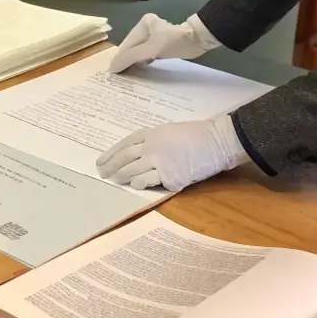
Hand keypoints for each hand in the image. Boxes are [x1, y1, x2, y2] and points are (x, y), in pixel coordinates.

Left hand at [95, 114, 246, 191]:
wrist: (216, 141)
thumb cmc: (196, 135)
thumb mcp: (169, 131)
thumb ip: (153, 141)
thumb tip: (139, 154)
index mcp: (151, 133)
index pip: (124, 144)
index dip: (110, 153)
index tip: (100, 161)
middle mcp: (151, 146)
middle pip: (124, 158)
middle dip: (110, 166)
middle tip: (102, 173)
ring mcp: (159, 162)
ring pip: (132, 171)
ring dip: (121, 177)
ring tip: (114, 181)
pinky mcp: (169, 177)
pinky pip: (148, 181)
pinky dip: (139, 184)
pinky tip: (135, 186)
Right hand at [109, 13, 218, 72]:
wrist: (198, 41)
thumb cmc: (175, 42)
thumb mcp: (151, 49)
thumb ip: (131, 57)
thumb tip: (112, 68)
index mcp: (142, 24)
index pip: (127, 44)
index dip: (119, 59)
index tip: (111, 73)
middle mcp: (145, 28)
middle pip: (131, 48)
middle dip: (125, 61)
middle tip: (118, 77)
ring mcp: (153, 36)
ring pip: (138, 52)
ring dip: (133, 63)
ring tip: (126, 75)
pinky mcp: (160, 44)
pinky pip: (146, 54)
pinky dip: (142, 62)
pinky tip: (139, 70)